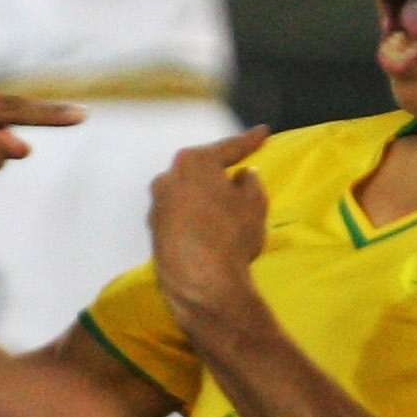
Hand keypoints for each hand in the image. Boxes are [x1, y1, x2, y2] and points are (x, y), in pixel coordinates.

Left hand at [150, 128, 270, 334]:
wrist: (201, 283)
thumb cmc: (232, 236)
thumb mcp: (254, 204)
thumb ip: (250, 183)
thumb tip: (243, 176)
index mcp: (193, 162)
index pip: (227, 148)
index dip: (249, 141)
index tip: (263, 132)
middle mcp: (167, 178)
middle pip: (199, 169)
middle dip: (219, 169)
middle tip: (239, 169)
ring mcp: (156, 206)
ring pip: (186, 193)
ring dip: (204, 196)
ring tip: (224, 204)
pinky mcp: (153, 232)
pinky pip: (180, 216)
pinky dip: (194, 217)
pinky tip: (207, 226)